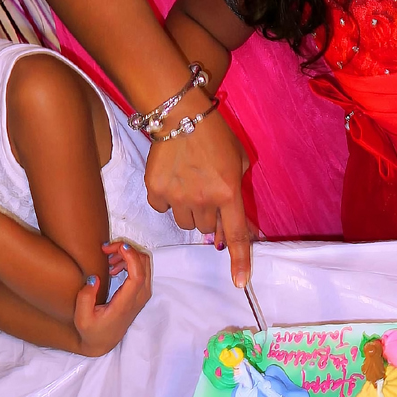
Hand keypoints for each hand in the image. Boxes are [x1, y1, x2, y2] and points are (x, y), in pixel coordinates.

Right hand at [71, 242, 151, 355]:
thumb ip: (85, 298)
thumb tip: (93, 278)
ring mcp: (143, 294)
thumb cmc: (92, 330)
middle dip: (126, 250)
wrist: (104, 342)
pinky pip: (142, 268)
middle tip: (106, 250)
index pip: (138, 275)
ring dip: (128, 255)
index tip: (117, 247)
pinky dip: (130, 261)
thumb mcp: (81, 318)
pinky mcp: (141, 292)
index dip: (131, 257)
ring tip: (108, 259)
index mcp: (126, 303)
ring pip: (144, 263)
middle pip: (144, 263)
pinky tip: (113, 267)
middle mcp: (139, 297)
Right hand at [144, 106, 252, 284]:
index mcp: (228, 193)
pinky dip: (167, 200)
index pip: (237, 235)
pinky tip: (172, 180)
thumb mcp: (239, 161)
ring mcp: (177, 197)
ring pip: (185, 222)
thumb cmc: (215, 135)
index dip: (241, 260)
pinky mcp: (155, 191)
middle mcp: (203, 200)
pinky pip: (163, 209)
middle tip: (207, 193)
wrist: (180, 114)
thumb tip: (232, 224)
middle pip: (208, 229)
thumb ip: (237, 192)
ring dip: (189, 210)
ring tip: (188, 183)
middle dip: (210, 217)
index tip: (240, 282)